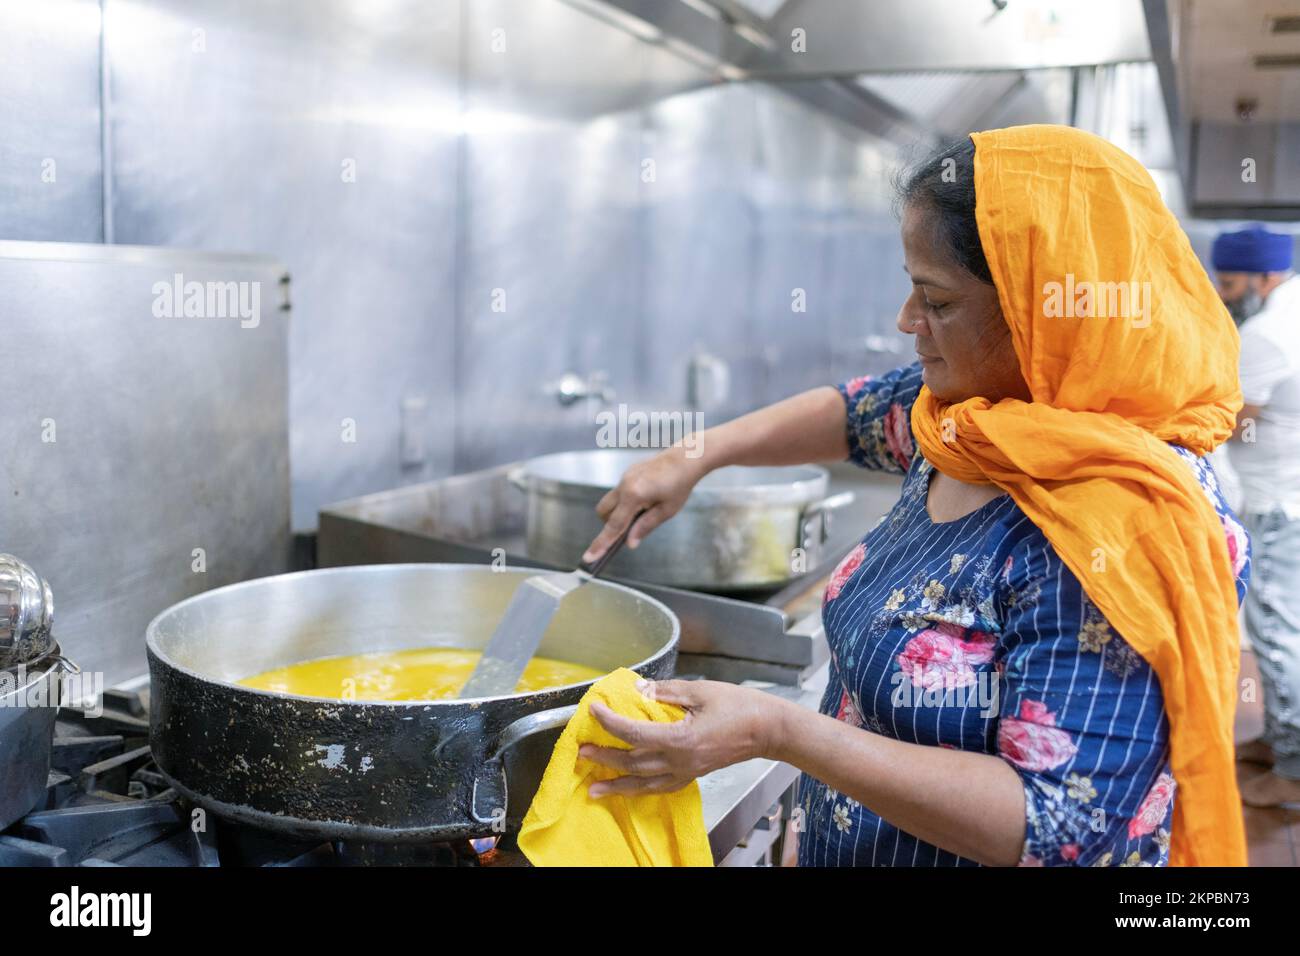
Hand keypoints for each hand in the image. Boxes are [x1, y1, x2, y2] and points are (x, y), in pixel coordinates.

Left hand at [579, 678, 782, 796]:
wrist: (768, 729)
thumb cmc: (740, 706)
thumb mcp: (700, 690)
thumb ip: (665, 692)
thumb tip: (638, 690)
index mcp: (680, 739)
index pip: (633, 734)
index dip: (610, 722)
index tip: (594, 709)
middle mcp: (680, 761)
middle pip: (633, 763)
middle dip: (604, 757)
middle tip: (582, 750)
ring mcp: (687, 772)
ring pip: (644, 784)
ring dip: (617, 785)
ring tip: (594, 787)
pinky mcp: (693, 774)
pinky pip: (661, 787)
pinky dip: (641, 789)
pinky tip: (630, 789)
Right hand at [581, 447, 708, 562]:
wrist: (685, 458)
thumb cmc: (679, 484)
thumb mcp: (666, 511)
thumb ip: (645, 527)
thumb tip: (630, 543)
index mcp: (633, 496)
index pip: (614, 526)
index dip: (601, 544)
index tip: (589, 557)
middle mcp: (624, 485)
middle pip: (603, 512)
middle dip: (610, 525)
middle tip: (629, 530)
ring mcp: (624, 477)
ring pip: (610, 501)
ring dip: (618, 512)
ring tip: (643, 511)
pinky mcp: (628, 473)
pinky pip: (619, 492)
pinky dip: (626, 501)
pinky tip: (647, 498)